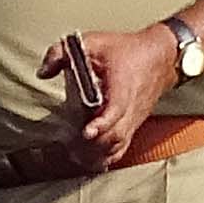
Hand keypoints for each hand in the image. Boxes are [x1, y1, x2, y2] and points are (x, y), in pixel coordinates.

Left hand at [42, 22, 181, 163]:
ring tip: (75, 156)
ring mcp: (133, 118)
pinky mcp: (133, 125)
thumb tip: (43, 73)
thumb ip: (62, 52)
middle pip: (115, 134)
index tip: (87, 132)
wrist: (160, 56)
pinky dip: (107, 157)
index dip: (102, 124)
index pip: (115, 110)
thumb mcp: (92, 41)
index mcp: (122, 86)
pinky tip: (90, 161)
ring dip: (98, 154)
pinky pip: (123, 147)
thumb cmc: (125, 50)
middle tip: (70, 148)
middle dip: (93, 145)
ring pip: (118, 144)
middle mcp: (130, 106)